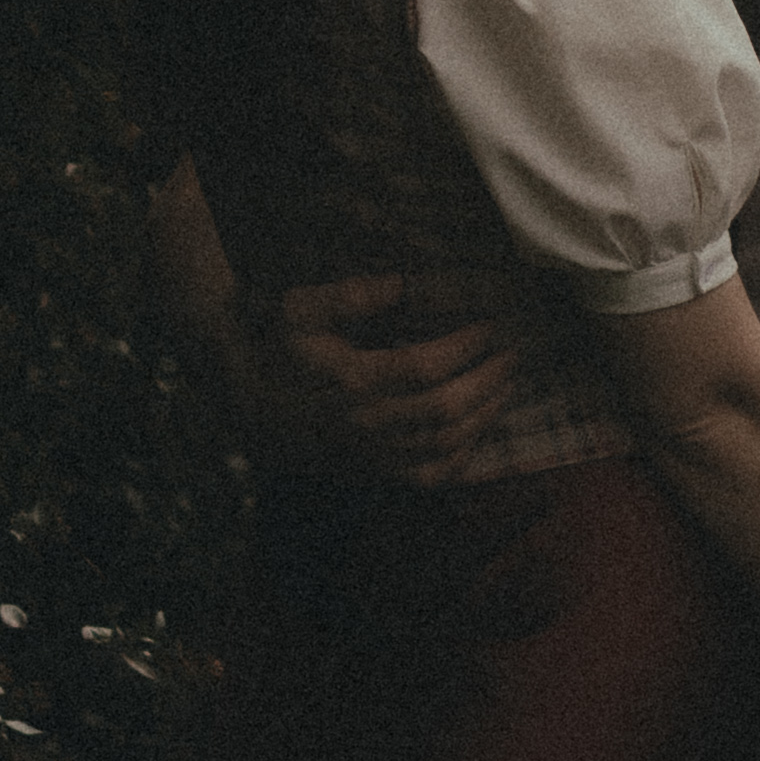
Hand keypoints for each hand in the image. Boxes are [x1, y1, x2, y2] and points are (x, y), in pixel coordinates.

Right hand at [263, 270, 549, 485]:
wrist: (246, 404)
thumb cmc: (276, 347)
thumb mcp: (301, 308)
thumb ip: (352, 295)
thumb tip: (404, 284)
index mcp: (350, 381)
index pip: (424, 366)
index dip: (465, 346)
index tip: (489, 325)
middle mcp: (365, 424)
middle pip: (445, 409)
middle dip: (488, 380)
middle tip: (513, 354)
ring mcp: (371, 454)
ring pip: (444, 444)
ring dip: (485, 415)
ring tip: (507, 386)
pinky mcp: (372, 473)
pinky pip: (429, 476)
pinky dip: (462, 457)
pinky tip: (478, 432)